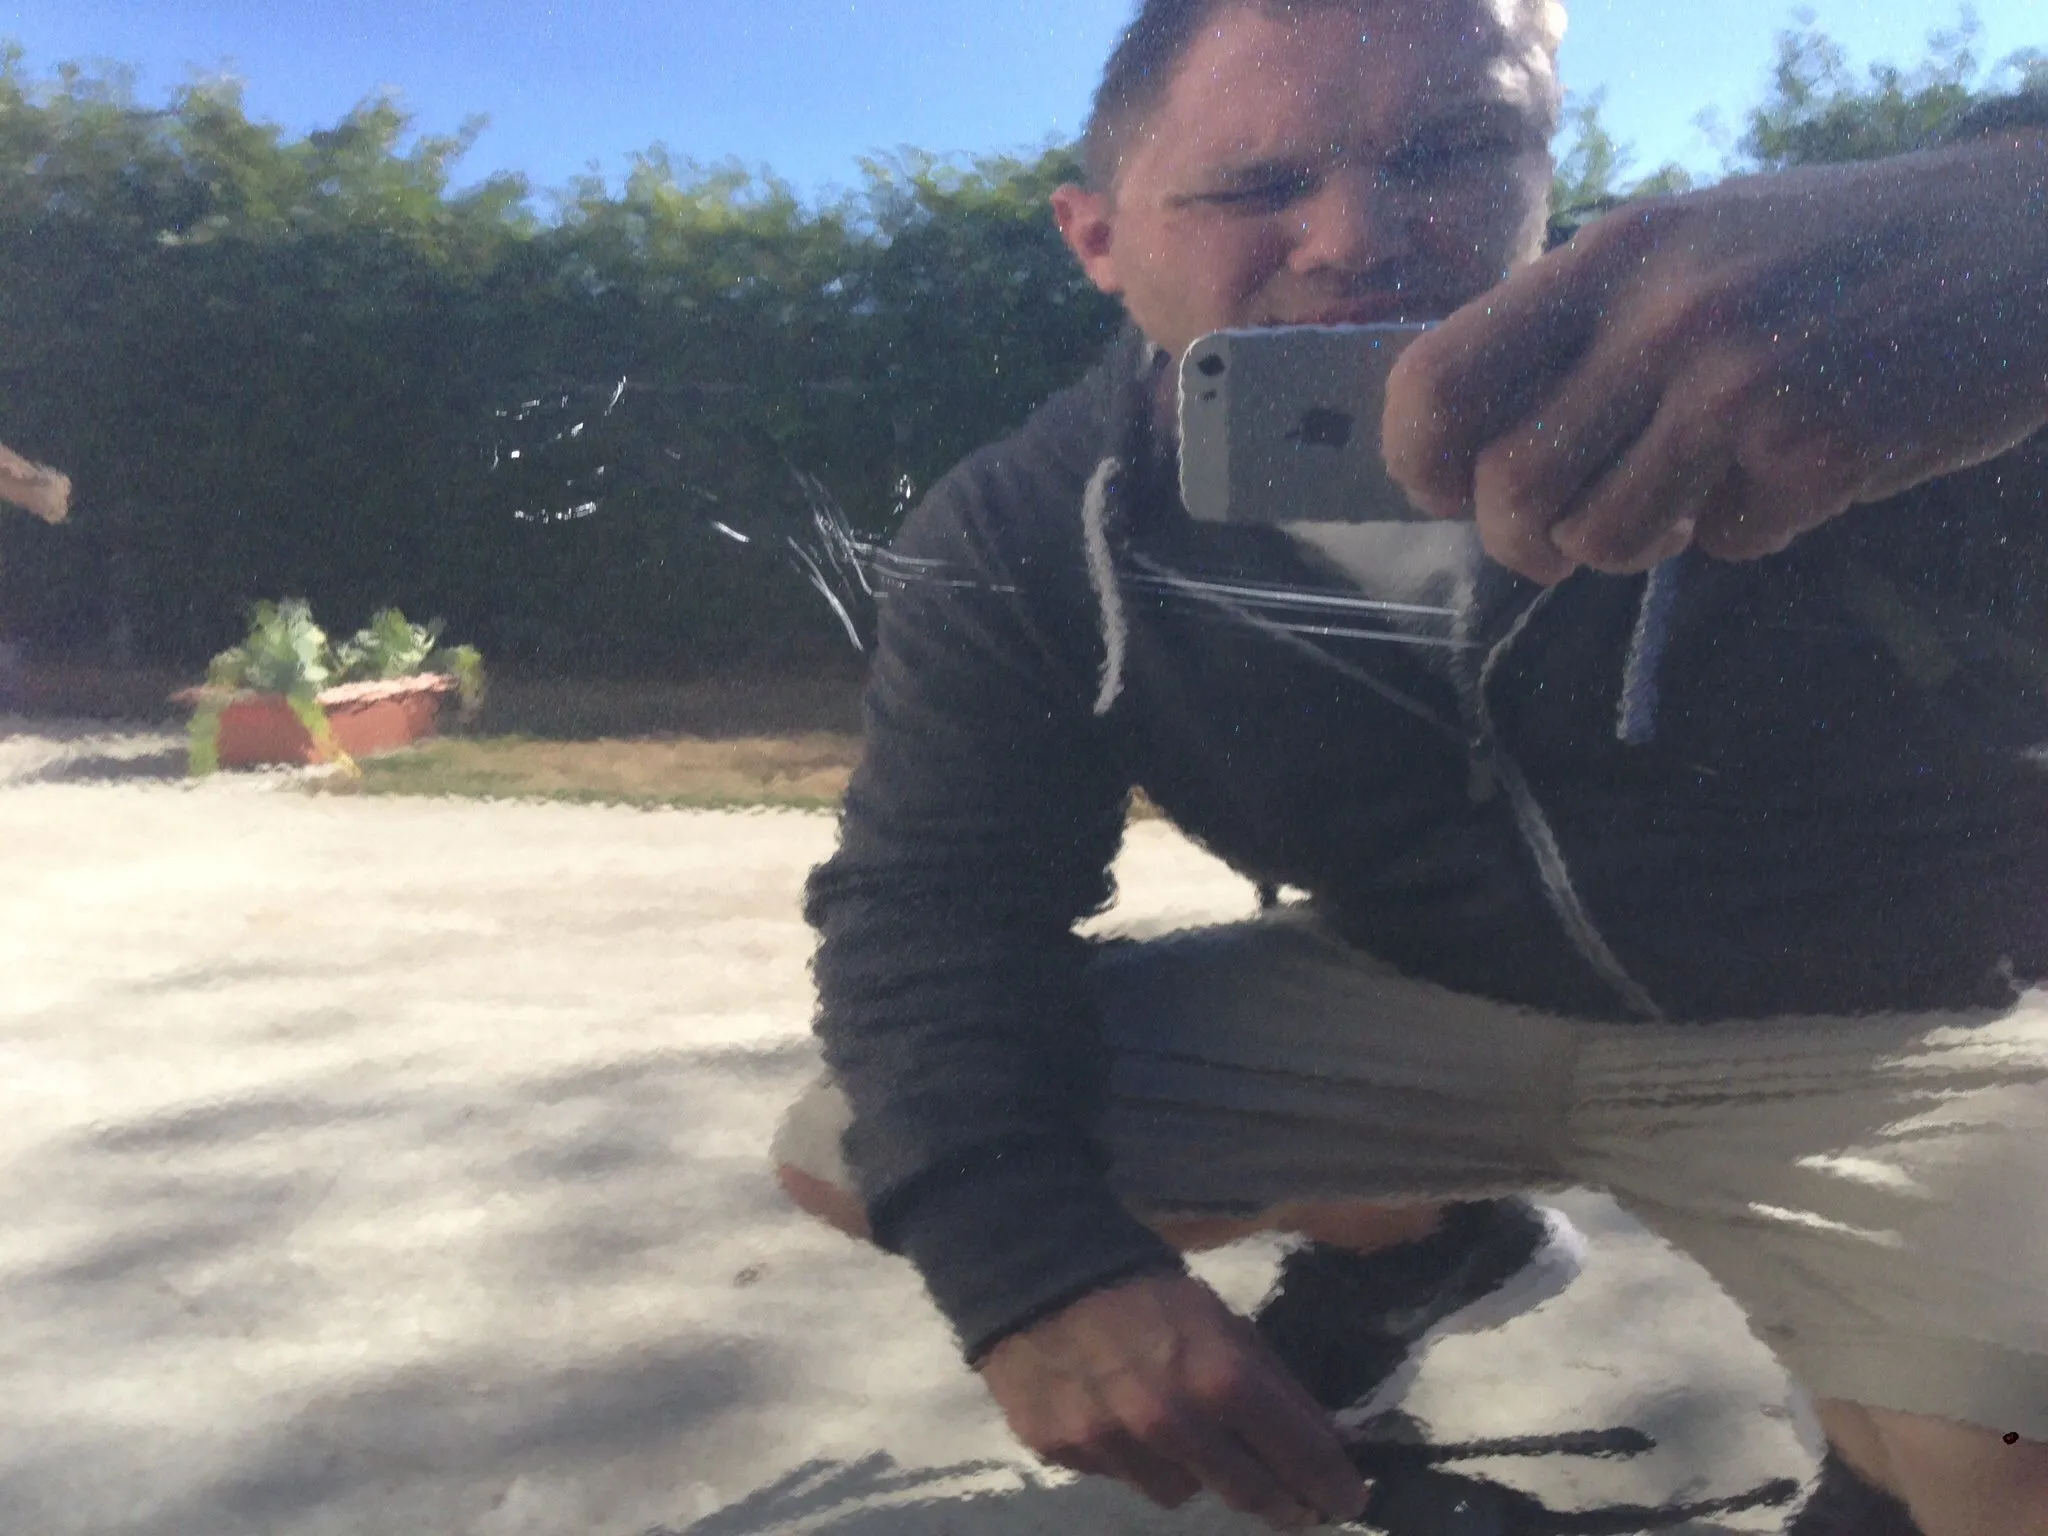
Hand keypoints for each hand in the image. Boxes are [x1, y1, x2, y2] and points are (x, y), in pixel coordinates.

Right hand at [976, 1272, 1368, 1529]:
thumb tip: (1330, 1441)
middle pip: (1246, 1493)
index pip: (1298, 1454)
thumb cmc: (1144, 1287)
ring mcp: (1110, 1444)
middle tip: (1292, 1503)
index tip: (1347, 1499)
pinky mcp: (1061, 1452)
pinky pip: (1116, 1475)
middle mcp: (1168, 1421)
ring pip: (1176, 1491)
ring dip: (1190, 1470)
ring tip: (1175, 1430)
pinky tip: (1115, 1414)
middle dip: (1279, 1500)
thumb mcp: (1222, 1319)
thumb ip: (1274, 1384)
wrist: (1035, 1266)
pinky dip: (1128, 1456)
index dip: (1332, 1484)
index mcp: (1218, 1377)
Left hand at [1383, 132, 2047, 584]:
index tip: (1443, 491)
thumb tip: (1466, 441)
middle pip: (1508, 488)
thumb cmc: (1827, 257)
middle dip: (1522, 542)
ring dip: (1632, 545)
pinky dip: (1743, 528)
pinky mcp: (1818, 451)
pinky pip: (1722, 545)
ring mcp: (1741, 383)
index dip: (1419, 459)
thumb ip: (1580, 327)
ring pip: (1603, 541)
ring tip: (1686, 492)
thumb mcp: (1686, 248)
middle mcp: (1662, 314)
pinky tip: (1793, 465)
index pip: (1439, 377)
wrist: (2016, 244)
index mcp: (1610, 256)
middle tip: (1558, 540)